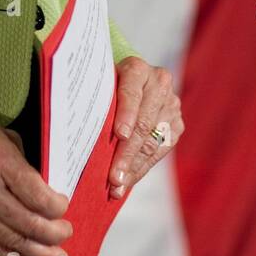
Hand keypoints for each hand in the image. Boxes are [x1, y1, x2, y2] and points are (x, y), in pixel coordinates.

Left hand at [108, 58, 183, 198]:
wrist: (130, 82)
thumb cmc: (107, 87)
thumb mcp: (101, 87)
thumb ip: (97, 103)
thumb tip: (78, 137)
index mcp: (136, 68)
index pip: (131, 92)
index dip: (125, 114)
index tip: (119, 135)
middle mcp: (159, 83)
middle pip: (143, 122)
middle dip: (127, 153)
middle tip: (113, 177)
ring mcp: (171, 103)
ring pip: (152, 141)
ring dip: (133, 167)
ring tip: (117, 186)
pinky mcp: (177, 124)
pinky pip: (161, 150)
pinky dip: (142, 168)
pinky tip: (128, 181)